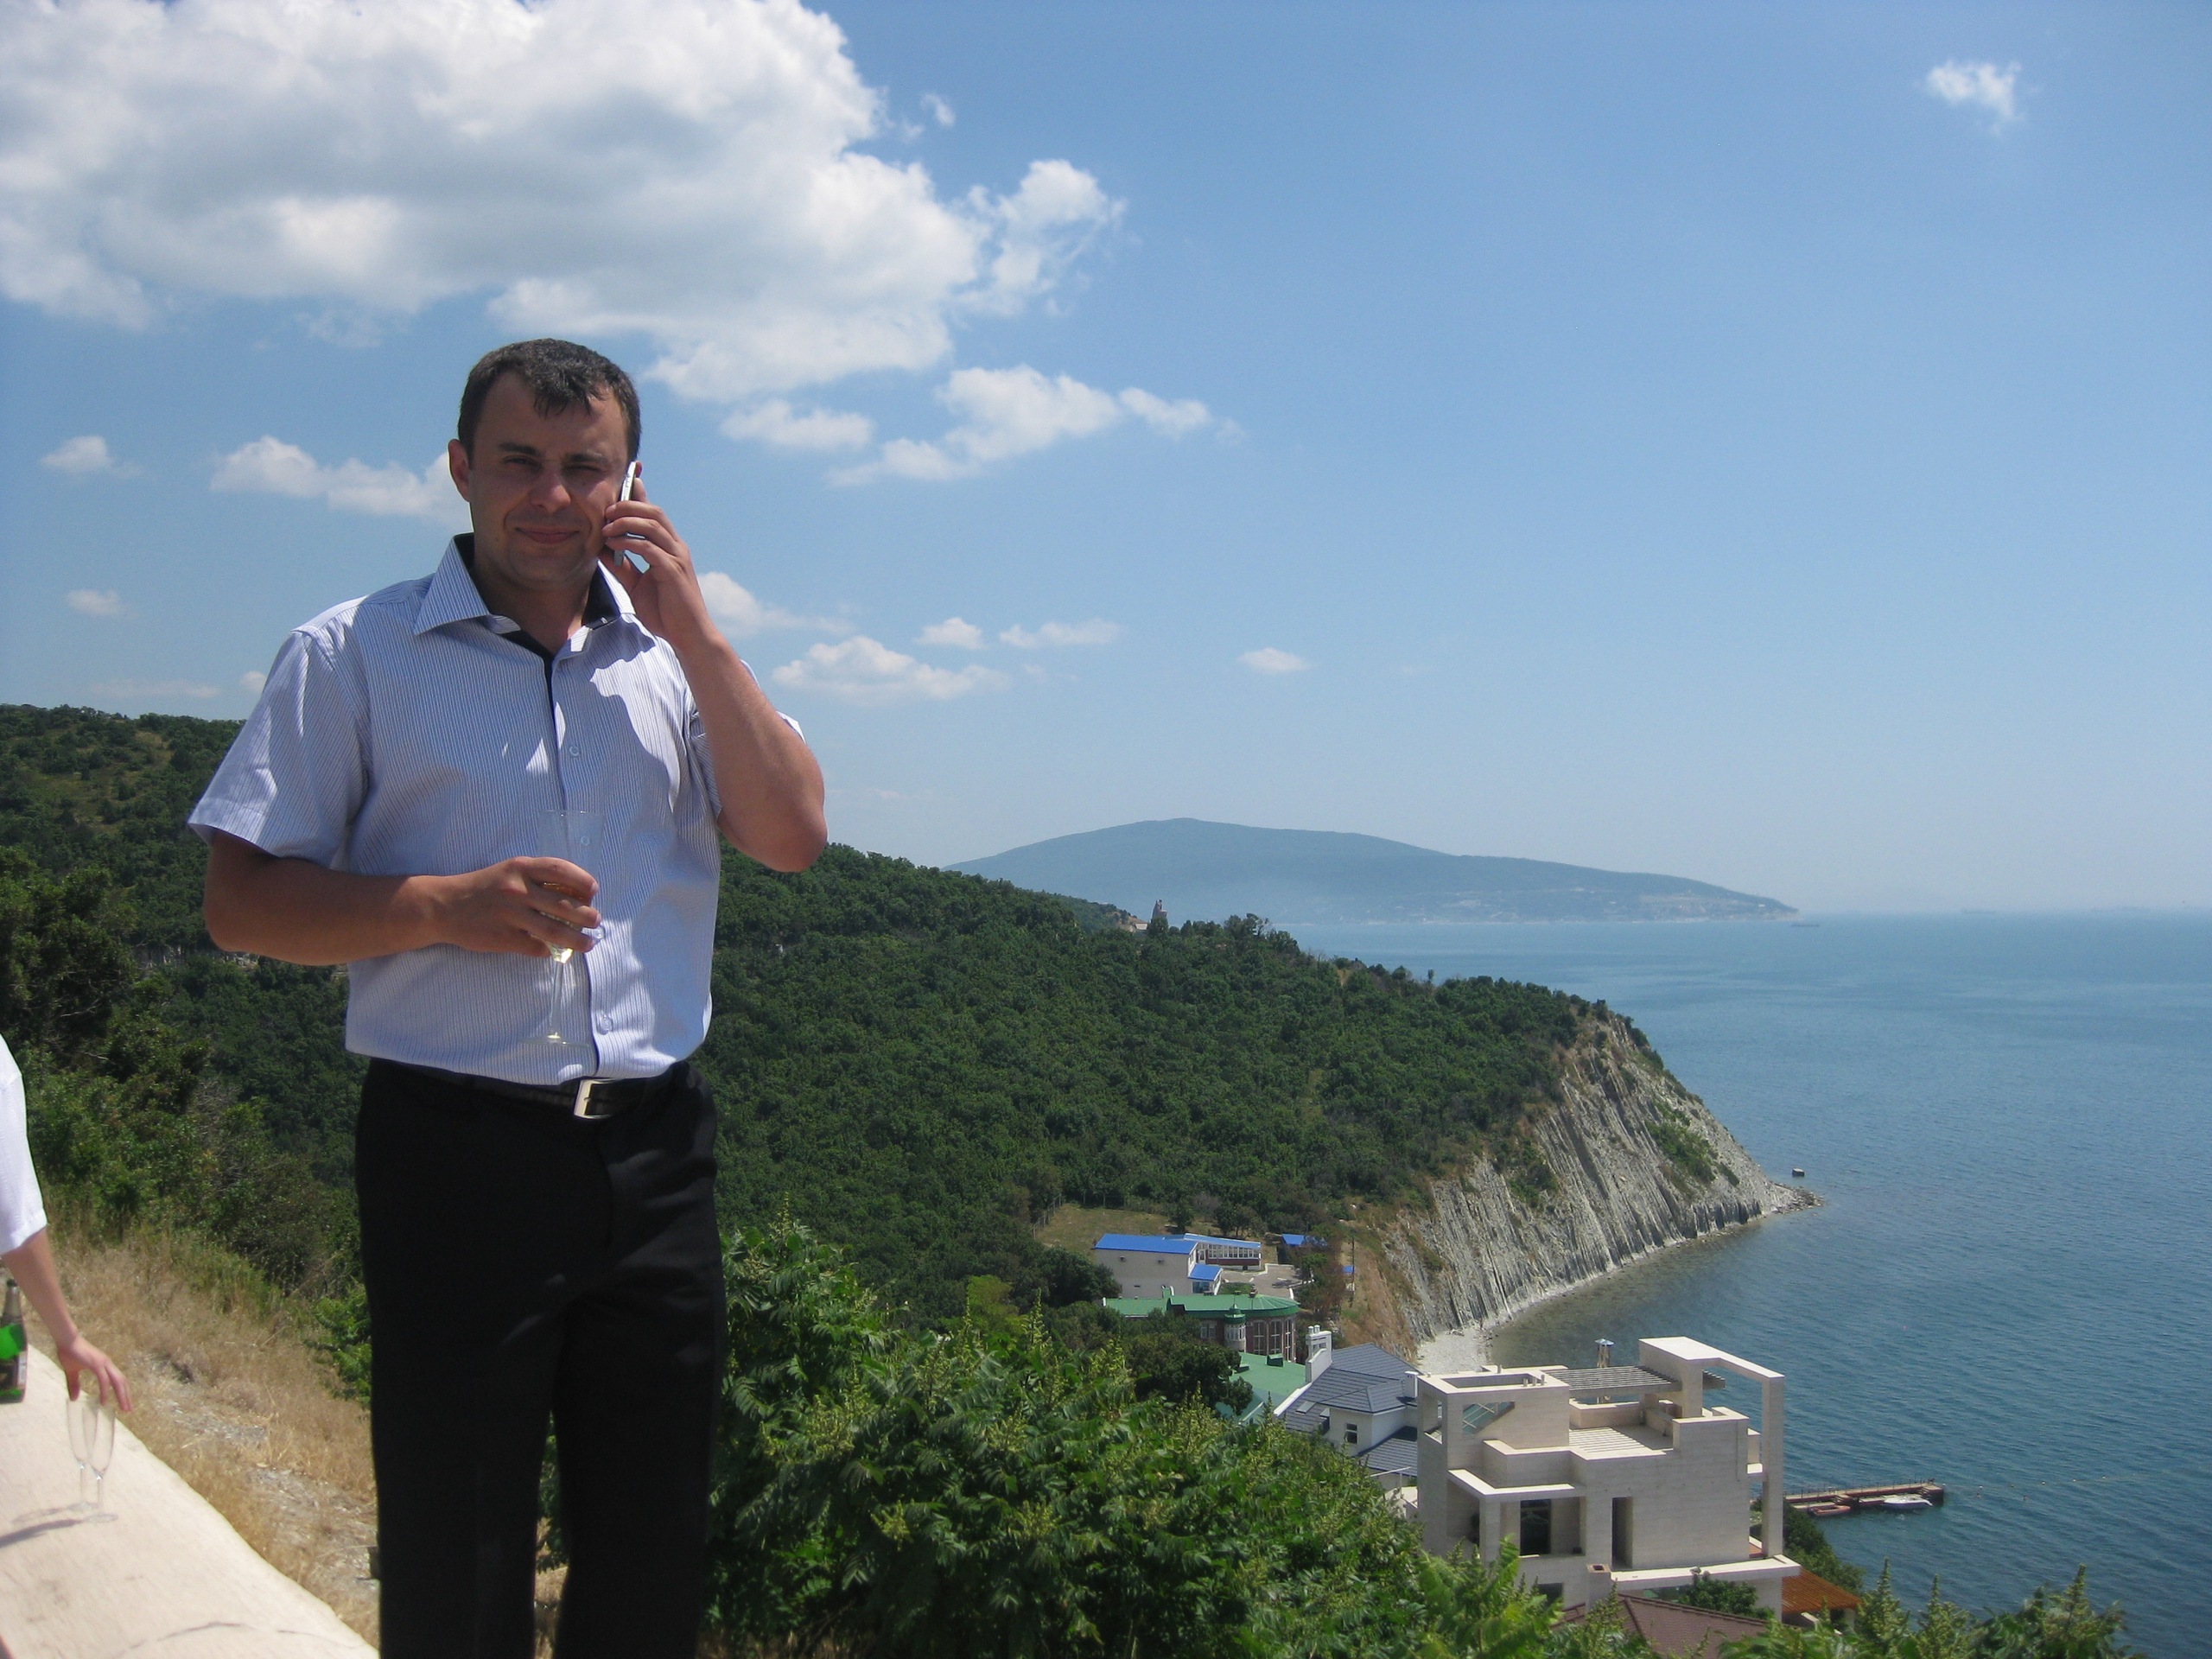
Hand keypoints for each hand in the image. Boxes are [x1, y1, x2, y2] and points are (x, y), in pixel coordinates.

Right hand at [56, 1332, 131, 1411]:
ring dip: (121, 1395)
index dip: (123, 1391)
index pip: (118, 1379)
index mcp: (104, 1365)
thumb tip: (74, 1399)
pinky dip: (105, 1391)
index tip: (126, 1403)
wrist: (65, 1340)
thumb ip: (74, 1385)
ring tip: (123, 1408)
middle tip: (129, 1410)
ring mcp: (103, 1363)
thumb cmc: (69, 1353)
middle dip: (126, 1396)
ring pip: (117, 1381)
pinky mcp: (96, 1364)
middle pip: (121, 1382)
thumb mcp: (71, 1372)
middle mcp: (107, 1364)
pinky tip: (104, 1402)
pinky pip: (104, 1380)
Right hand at [434, 857, 601, 956]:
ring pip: (555, 931)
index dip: (583, 881)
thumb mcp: (509, 872)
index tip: (594, 892)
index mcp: (521, 868)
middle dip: (587, 916)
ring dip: (578, 939)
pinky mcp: (503, 938)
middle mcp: (517, 889)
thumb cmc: (484, 888)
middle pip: (564, 905)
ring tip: (589, 943)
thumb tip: (575, 894)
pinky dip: (548, 950)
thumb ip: (537, 878)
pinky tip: (552, 950)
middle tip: (596, 921)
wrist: (444, 906)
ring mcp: (510, 915)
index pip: (561, 870)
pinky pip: (535, 947)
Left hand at [597, 473, 721, 654]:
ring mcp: (677, 558)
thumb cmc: (665, 612)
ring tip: (606, 528)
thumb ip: (623, 567)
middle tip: (606, 511)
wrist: (687, 635)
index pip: (654, 513)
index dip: (639, 495)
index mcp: (669, 547)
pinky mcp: (673, 571)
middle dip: (628, 505)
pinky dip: (630, 542)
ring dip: (626, 521)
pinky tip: (613, 545)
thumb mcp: (637, 586)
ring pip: (653, 524)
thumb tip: (602, 550)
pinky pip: (649, 548)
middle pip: (654, 511)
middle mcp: (676, 547)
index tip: (620, 485)